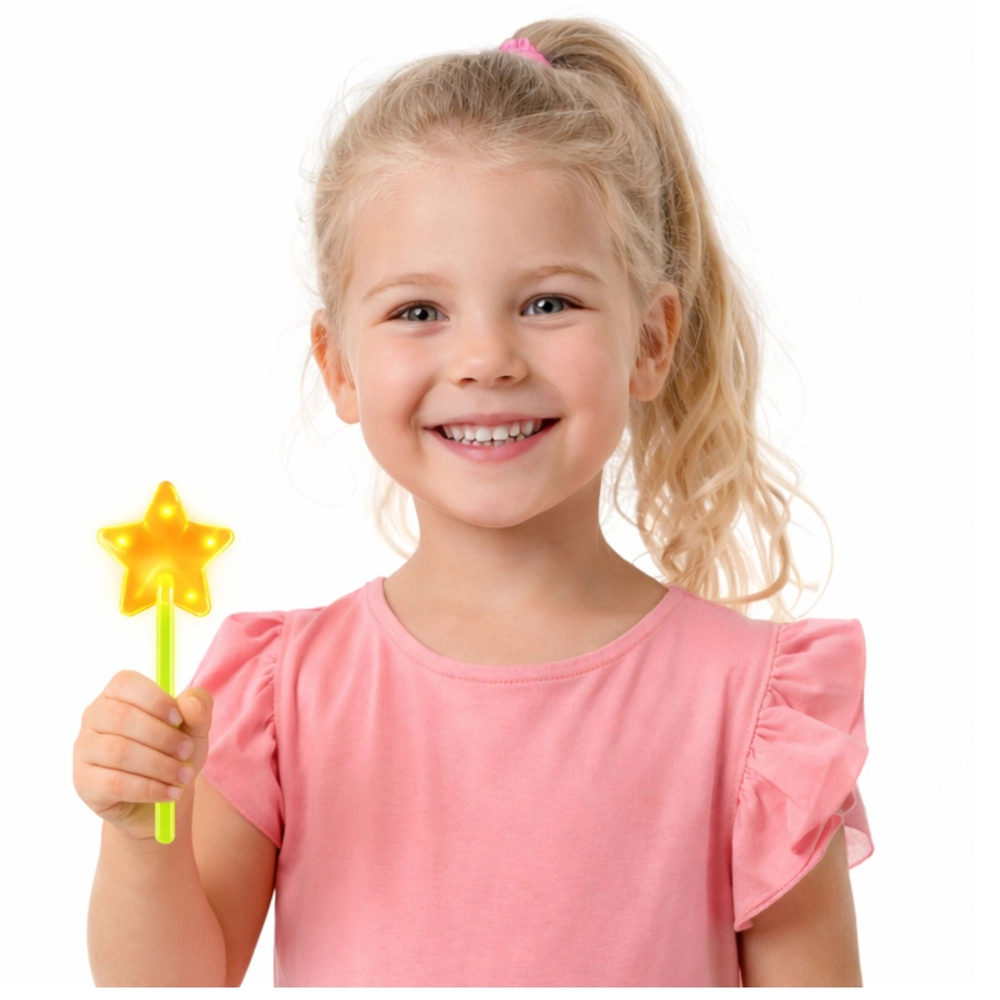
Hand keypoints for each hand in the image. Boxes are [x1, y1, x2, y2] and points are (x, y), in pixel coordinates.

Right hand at [73, 671, 213, 840]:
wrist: (159, 797)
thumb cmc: (173, 752)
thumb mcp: (194, 727)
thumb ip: (198, 707)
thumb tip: (189, 703)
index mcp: (116, 694)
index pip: (125, 684)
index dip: (155, 700)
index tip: (179, 719)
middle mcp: (93, 717)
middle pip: (121, 718)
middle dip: (162, 737)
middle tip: (186, 752)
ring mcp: (84, 750)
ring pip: (118, 752)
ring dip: (159, 765)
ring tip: (184, 776)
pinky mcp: (84, 782)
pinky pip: (115, 783)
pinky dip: (149, 788)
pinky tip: (169, 792)